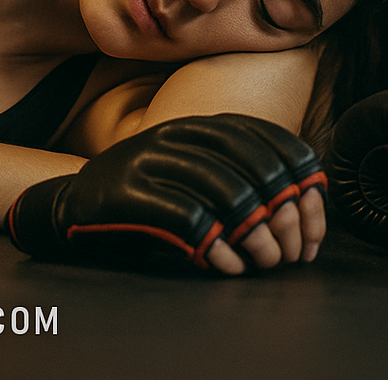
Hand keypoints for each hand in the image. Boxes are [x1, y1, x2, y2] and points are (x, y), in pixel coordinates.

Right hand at [7, 113, 326, 274]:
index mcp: (196, 124)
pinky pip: (188, 218)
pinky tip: (224, 264)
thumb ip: (235, 172)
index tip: (313, 209)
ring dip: (254, 234)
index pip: (264, 134)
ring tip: (263, 261)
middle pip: (252, 163)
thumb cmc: (147, 196)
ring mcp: (150, 159)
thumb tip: (301, 202)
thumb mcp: (191, 169)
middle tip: (291, 248)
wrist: (74, 207)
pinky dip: (216, 247)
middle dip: (282, 209)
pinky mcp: (129, 192)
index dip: (297, 170)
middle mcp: (176, 134)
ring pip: (225, 190)